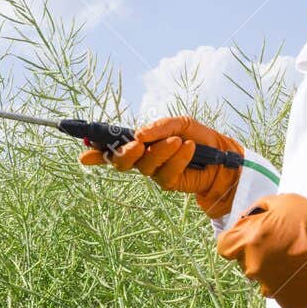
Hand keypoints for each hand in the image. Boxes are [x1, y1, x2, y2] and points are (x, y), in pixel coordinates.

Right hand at [79, 115, 242, 219]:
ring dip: (161, 151)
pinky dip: (177, 158)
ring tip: (177, 141)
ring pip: (146, 166)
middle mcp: (143, 158)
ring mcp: (154, 172)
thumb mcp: (180, 124)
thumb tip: (139, 135)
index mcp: (140, 143)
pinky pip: (166, 172)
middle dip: (125, 153)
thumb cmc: (198, 138)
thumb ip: (158, 126)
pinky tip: (188, 148)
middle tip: (137, 144)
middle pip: (121, 162)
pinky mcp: (168, 183)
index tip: (84, 148)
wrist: (222, 157)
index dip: (96, 150)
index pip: (113, 147)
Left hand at [215, 193, 306, 307]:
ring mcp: (271, 289)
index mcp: (248, 242)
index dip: (237, 240)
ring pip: (265, 282)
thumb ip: (256, 211)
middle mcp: (254, 268)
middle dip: (259, 255)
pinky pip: (285, 296)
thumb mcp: (282, 201)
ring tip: (300, 261)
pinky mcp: (290, 305)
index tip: (252, 237)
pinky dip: (293, 288)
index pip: (224, 246)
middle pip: (246, 264)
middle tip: (284, 245)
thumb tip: (245, 221)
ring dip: (276, 273)